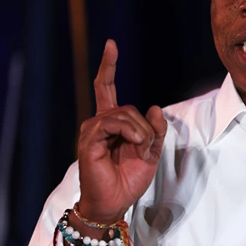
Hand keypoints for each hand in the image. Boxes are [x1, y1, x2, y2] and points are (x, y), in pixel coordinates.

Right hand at [77, 40, 166, 223]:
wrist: (114, 202)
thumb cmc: (129, 179)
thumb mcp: (151, 152)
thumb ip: (155, 130)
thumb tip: (154, 108)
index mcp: (112, 123)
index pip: (106, 88)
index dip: (108, 66)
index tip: (111, 44)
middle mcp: (99, 123)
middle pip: (127, 107)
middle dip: (145, 127)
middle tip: (146, 147)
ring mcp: (92, 130)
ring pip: (124, 114)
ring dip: (140, 132)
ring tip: (140, 150)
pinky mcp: (90, 140)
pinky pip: (113, 123)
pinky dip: (130, 133)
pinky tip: (134, 145)